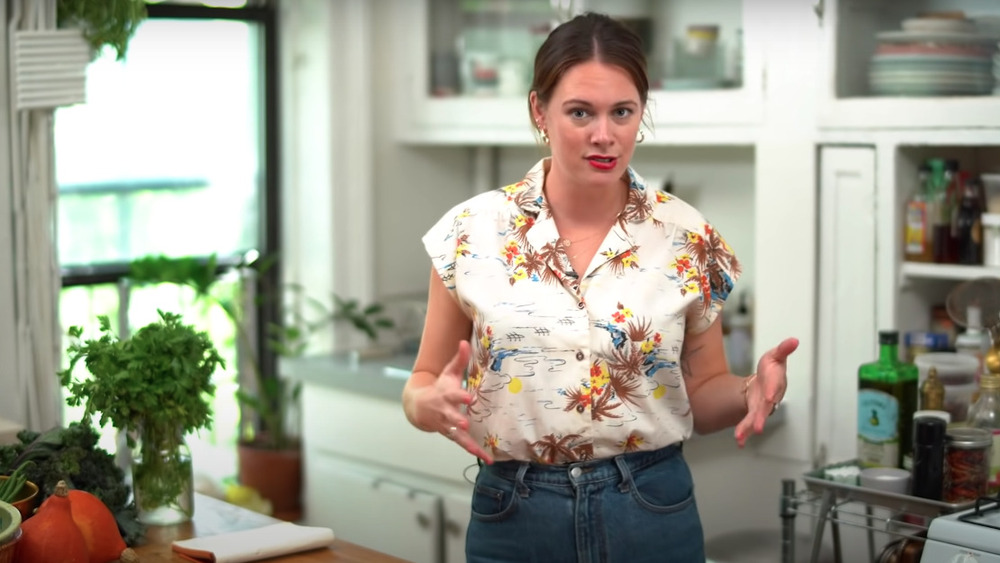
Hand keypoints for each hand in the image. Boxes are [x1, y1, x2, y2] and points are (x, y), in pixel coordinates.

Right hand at [411, 341, 493, 463]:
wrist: (419, 407)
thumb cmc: (439, 388)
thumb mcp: (448, 373)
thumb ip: (459, 359)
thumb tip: (464, 341)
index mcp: (446, 395)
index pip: (453, 395)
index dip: (460, 396)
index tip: (468, 398)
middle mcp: (445, 412)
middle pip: (451, 417)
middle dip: (457, 420)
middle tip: (464, 424)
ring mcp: (447, 425)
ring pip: (457, 435)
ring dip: (467, 442)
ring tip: (479, 451)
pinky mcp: (452, 435)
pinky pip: (463, 445)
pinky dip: (475, 452)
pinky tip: (487, 459)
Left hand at [734, 337, 798, 447]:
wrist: (766, 379)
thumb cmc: (772, 367)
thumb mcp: (776, 355)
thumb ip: (783, 349)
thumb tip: (794, 340)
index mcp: (775, 384)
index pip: (774, 388)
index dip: (772, 392)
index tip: (768, 397)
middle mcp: (769, 399)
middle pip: (765, 409)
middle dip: (760, 418)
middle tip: (757, 427)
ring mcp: (761, 407)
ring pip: (755, 419)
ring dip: (748, 428)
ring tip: (740, 437)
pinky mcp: (753, 412)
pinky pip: (748, 423)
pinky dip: (744, 432)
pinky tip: (739, 442)